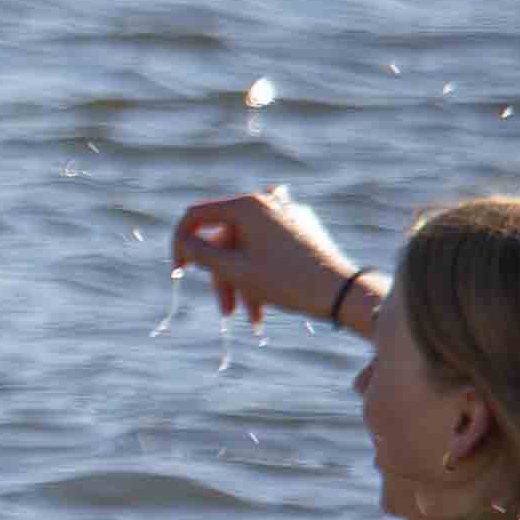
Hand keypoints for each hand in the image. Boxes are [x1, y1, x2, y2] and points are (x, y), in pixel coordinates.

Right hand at [170, 188, 367, 328]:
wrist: (341, 292)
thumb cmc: (285, 280)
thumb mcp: (233, 269)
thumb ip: (198, 252)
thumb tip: (183, 242)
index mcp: (247, 205)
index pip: (196, 216)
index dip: (179, 243)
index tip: (178, 271)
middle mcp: (267, 202)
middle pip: (224, 238)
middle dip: (221, 276)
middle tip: (224, 309)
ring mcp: (286, 215)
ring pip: (245, 248)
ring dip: (241, 282)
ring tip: (251, 317)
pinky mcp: (301, 230)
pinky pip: (267, 249)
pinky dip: (261, 273)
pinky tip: (265, 303)